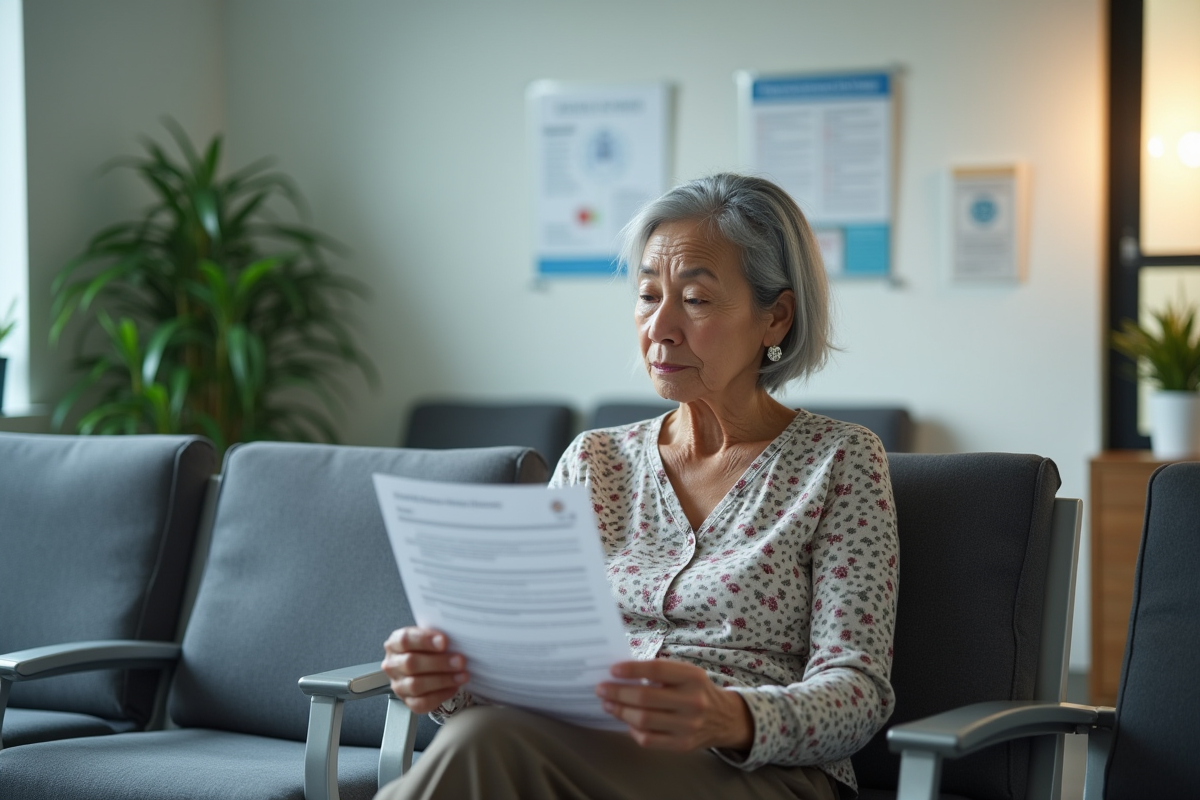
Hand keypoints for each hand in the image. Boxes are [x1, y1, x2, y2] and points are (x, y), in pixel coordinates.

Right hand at [381, 627, 468, 713]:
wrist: (423, 666)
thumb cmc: (427, 650)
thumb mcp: (429, 637)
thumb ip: (436, 637)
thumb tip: (455, 639)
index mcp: (395, 644)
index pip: (405, 640)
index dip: (424, 640)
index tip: (444, 641)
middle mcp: (392, 665)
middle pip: (410, 663)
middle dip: (438, 662)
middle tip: (460, 661)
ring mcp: (398, 685)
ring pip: (415, 685)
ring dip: (442, 680)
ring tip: (461, 675)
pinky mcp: (407, 701)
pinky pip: (422, 703)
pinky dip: (440, 695)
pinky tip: (453, 687)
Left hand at [596, 660, 753, 751]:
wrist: (724, 718)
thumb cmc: (696, 690)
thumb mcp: (686, 673)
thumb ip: (659, 671)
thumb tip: (621, 673)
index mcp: (692, 677)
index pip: (657, 669)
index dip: (632, 670)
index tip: (613, 670)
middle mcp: (692, 701)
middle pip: (645, 698)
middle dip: (618, 693)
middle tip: (601, 689)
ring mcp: (688, 725)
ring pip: (643, 720)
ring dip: (620, 711)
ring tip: (608, 704)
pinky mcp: (682, 745)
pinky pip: (648, 739)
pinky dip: (632, 730)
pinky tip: (627, 721)